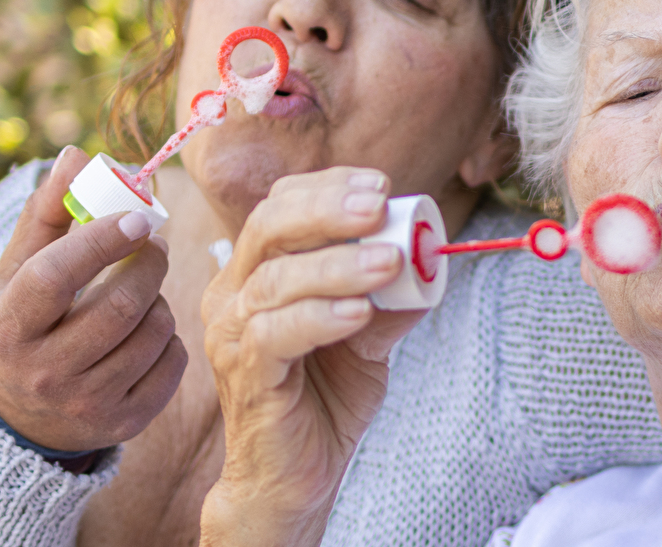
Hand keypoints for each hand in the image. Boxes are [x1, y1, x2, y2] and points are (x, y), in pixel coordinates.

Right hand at [0, 147, 188, 453]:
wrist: (16, 416)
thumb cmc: (20, 324)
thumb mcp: (15, 273)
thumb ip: (47, 214)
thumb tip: (77, 154)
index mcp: (8, 328)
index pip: (55, 276)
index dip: (101, 241)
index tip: (138, 216)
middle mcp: (43, 372)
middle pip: (119, 306)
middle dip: (149, 263)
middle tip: (152, 243)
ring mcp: (85, 404)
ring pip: (153, 332)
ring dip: (159, 299)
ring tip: (143, 290)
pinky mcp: (123, 423)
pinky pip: (172, 364)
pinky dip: (170, 338)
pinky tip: (147, 331)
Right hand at [198, 167, 425, 546]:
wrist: (293, 477)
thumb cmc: (323, 399)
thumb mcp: (368, 341)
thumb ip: (389, 301)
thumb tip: (429, 262)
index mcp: (258, 273)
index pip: (281, 207)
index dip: (329, 188)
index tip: (381, 185)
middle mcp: (234, 294)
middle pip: (269, 228)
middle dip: (328, 210)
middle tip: (380, 206)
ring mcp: (232, 334)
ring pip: (275, 280)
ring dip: (338, 266)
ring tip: (389, 263)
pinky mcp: (243, 374)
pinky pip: (275, 334)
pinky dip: (320, 316)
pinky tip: (358, 313)